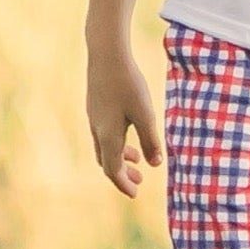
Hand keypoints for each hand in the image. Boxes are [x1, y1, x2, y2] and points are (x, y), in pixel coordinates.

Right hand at [87, 48, 163, 198]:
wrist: (106, 54)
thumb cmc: (128, 84)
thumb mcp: (145, 114)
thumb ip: (150, 140)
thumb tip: (155, 164)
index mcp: (108, 136)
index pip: (113, 170)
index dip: (124, 184)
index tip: (135, 193)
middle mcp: (97, 130)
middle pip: (106, 161)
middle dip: (122, 174)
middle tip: (139, 181)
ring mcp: (94, 118)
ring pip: (104, 147)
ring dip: (120, 157)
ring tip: (138, 159)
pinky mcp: (95, 106)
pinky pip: (103, 133)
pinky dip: (116, 142)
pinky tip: (129, 131)